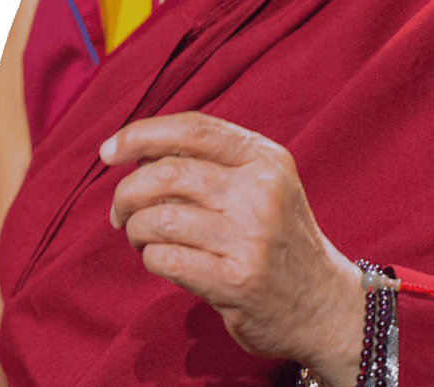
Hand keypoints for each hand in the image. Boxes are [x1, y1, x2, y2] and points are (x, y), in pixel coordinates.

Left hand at [100, 111, 364, 383]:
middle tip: (119, 210)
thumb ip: (213, 162)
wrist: (325, 304)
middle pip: (168, 173)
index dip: (143, 133)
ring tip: (140, 238)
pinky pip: (167, 259)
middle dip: (127, 190)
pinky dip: (150, 258)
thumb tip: (139, 151)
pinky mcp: (237, 281)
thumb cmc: (277, 237)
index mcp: (265, 158)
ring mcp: (251, 237)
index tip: (109, 150)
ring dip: (136, 229)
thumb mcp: (263, 184)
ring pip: (160, 218)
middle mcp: (260, 191)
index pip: (194, 129)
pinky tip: (159, 260)